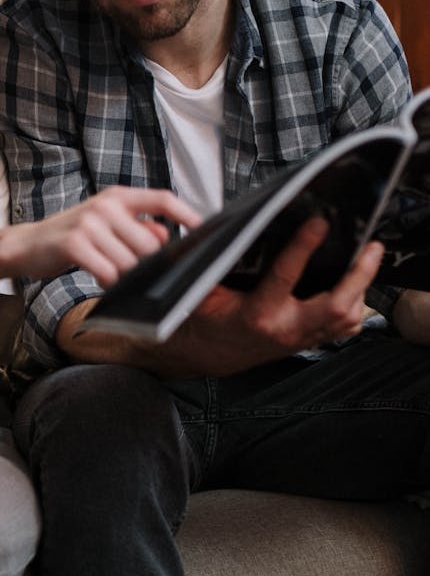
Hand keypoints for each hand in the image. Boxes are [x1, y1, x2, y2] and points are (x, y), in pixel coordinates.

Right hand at [4, 186, 199, 286]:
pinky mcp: (75, 244)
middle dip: (149, 266)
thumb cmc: (73, 236)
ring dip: (126, 277)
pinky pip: (108, 272)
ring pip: (130, 263)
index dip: (186, 214)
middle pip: (149, 243)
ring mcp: (89, 223)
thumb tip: (166, 236)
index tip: (204, 229)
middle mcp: (106, 205)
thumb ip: (137, 227)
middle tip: (142, 276)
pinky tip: (101, 279)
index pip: (162, 199)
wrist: (28, 245)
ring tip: (112, 275)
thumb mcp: (107, 225)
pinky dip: (109, 282)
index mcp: (118, 197)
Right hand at [165, 216, 384, 374]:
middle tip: (371, 247)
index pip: (286, 275)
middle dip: (360, 275)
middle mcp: (285, 329)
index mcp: (257, 313)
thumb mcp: (205, 289)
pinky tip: (356, 287)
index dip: (304, 246)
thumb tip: (230, 230)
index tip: (320, 222)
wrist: (207, 354)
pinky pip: (344, 328)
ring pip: (347, 318)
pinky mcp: (308, 342)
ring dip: (362, 288)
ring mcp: (300, 339)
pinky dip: (356, 306)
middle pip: (337, 305)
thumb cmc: (205, 319)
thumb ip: (218, 264)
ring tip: (368, 259)